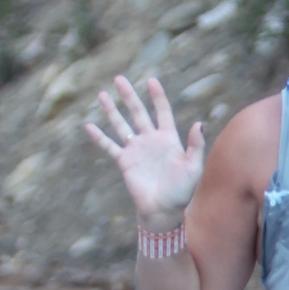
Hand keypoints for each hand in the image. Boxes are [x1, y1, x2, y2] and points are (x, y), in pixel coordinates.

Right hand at [85, 72, 203, 221]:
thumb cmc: (182, 191)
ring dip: (112, 110)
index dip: (157, 96)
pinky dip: (99, 137)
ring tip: (102, 94)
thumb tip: (199, 123)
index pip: (162, 111)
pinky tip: (89, 125)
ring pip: (121, 125)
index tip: (151, 80)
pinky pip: (109, 146)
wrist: (164, 210)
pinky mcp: (124, 162)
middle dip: (129, 96)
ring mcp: (136, 150)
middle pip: (138, 112)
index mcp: (169, 138)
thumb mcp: (193, 167)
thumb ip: (195, 145)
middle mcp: (150, 140)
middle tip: (119, 79)